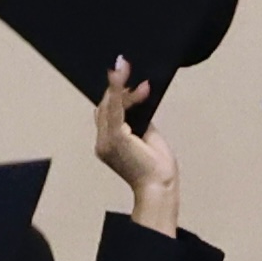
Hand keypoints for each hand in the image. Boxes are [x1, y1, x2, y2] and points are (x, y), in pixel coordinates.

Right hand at [92, 58, 181, 231]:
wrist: (159, 187)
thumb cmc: (156, 170)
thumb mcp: (147, 139)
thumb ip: (139, 122)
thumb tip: (139, 103)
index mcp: (108, 145)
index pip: (106, 113)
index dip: (116, 96)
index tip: (127, 81)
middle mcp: (102, 143)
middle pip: (106, 106)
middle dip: (122, 92)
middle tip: (143, 85)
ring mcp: (106, 141)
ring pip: (110, 105)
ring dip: (124, 90)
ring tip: (140, 81)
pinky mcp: (115, 137)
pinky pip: (114, 107)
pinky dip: (117, 88)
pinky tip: (121, 73)